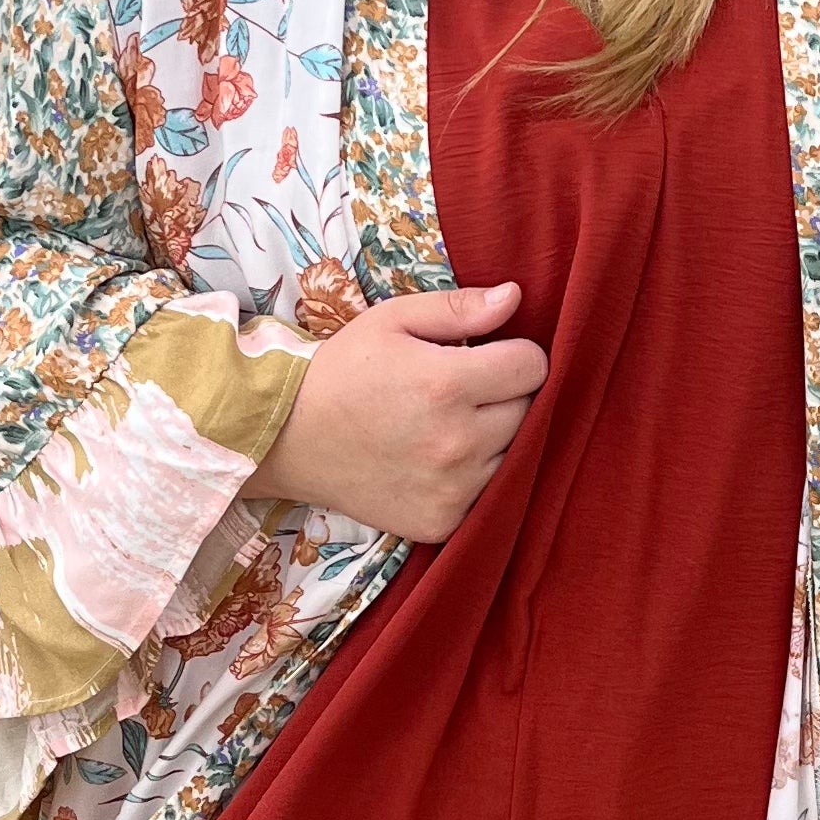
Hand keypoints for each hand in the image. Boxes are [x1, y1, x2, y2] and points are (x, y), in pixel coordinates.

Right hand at [244, 280, 544, 542]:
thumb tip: (515, 297)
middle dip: (503, 394)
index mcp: (447, 384)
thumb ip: (458, 308)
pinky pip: (487, 495)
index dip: (514, 355)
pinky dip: (473, 478)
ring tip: (446, 425)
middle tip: (460, 391)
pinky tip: (436, 461)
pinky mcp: (442, 522)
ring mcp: (451, 488)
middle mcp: (456, 441)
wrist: (287, 438)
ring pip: (514, 454)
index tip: (488, 356)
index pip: (532, 367)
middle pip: (528, 411)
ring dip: (494, 438)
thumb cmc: (343, 371)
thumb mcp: (392, 320)